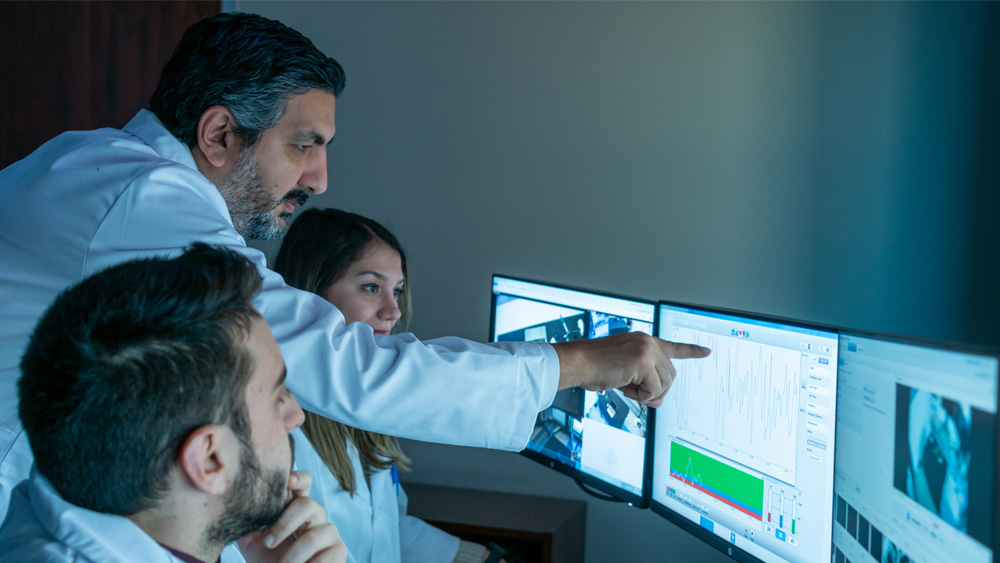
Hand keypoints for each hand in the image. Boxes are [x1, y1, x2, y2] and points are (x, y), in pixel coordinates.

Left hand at [238, 470, 346, 562]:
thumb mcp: (252, 542)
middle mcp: (316, 516)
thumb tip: (236, 509)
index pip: (303, 484)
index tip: (288, 481)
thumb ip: (248, 524)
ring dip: (291, 556)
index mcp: (296, 508)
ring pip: (312, 537)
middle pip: (307, 505)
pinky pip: (326, 558)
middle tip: (268, 543)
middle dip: (284, 524)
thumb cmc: (267, 560)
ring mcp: (330, 532)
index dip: (298, 478)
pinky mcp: (339, 551)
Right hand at [552, 332, 709, 406]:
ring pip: (665, 383)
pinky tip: (626, 387)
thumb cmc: (593, 367)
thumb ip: (645, 385)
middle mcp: (647, 342)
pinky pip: (654, 389)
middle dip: (656, 390)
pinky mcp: (643, 361)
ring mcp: (646, 349)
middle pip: (671, 375)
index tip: (706, 351)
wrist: (577, 363)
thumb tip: (659, 401)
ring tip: (628, 388)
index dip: (690, 351)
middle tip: (637, 394)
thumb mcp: (625, 377)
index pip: (672, 347)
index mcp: (642, 341)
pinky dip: (641, 395)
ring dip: (648, 393)